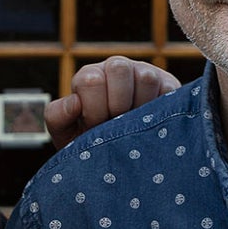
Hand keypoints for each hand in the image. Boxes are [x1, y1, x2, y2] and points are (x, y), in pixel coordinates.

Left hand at [44, 57, 181, 149]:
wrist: (123, 161)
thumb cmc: (92, 143)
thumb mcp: (67, 134)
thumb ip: (58, 117)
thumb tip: (74, 103)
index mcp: (90, 77)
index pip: (90, 79)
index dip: (93, 109)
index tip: (95, 126)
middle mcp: (117, 69)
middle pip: (118, 67)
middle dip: (117, 103)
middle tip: (117, 123)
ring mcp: (145, 74)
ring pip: (146, 76)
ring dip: (139, 107)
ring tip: (134, 125)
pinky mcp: (169, 85)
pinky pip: (168, 91)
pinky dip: (160, 110)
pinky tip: (151, 122)